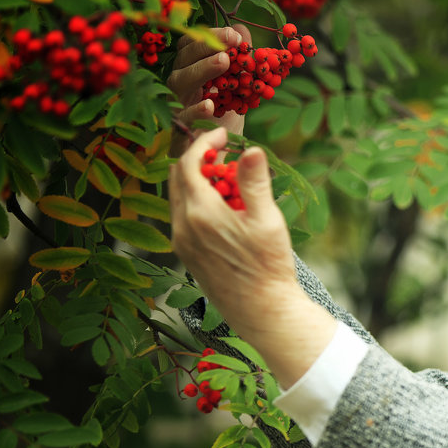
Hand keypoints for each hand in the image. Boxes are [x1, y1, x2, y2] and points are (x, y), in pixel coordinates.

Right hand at [168, 25, 249, 156]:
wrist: (215, 156)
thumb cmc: (223, 118)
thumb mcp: (237, 88)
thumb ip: (240, 60)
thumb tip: (242, 29)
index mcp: (191, 69)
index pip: (193, 44)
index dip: (211, 36)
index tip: (235, 35)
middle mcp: (180, 83)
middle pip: (185, 57)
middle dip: (207, 46)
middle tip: (232, 42)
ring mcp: (177, 104)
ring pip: (180, 80)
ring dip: (202, 69)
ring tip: (224, 62)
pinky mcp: (179, 128)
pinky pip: (183, 116)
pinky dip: (195, 110)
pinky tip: (210, 104)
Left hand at [170, 128, 335, 386]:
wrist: (262, 311)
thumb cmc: (269, 266)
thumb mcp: (267, 220)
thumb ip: (255, 182)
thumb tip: (252, 149)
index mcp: (200, 213)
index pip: (189, 163)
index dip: (204, 142)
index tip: (223, 136)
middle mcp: (183, 226)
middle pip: (178, 177)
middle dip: (198, 158)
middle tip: (224, 153)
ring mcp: (181, 242)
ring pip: (178, 197)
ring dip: (197, 180)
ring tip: (227, 181)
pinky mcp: (186, 255)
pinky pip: (182, 217)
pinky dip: (197, 201)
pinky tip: (223, 208)